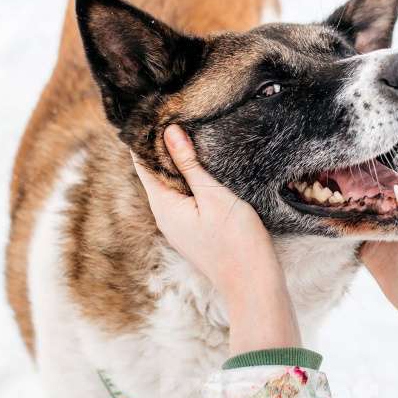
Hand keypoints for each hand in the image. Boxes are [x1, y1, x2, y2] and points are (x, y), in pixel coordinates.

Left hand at [132, 124, 301, 354]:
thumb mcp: (214, 196)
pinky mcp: (196, 229)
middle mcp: (166, 217)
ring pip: (172, 185)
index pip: (143, 165)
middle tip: (171, 114)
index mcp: (164, 207)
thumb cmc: (236, 241)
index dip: (145, 139)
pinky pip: (185, 197)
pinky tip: (203, 165)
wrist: (254, 285)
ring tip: (187, 131)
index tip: (151, 113)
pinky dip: (189, 178)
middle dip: (162, 147)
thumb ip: (190, 165)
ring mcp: (180, 225)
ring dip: (177, 162)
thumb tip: (168, 132)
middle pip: (156, 174)